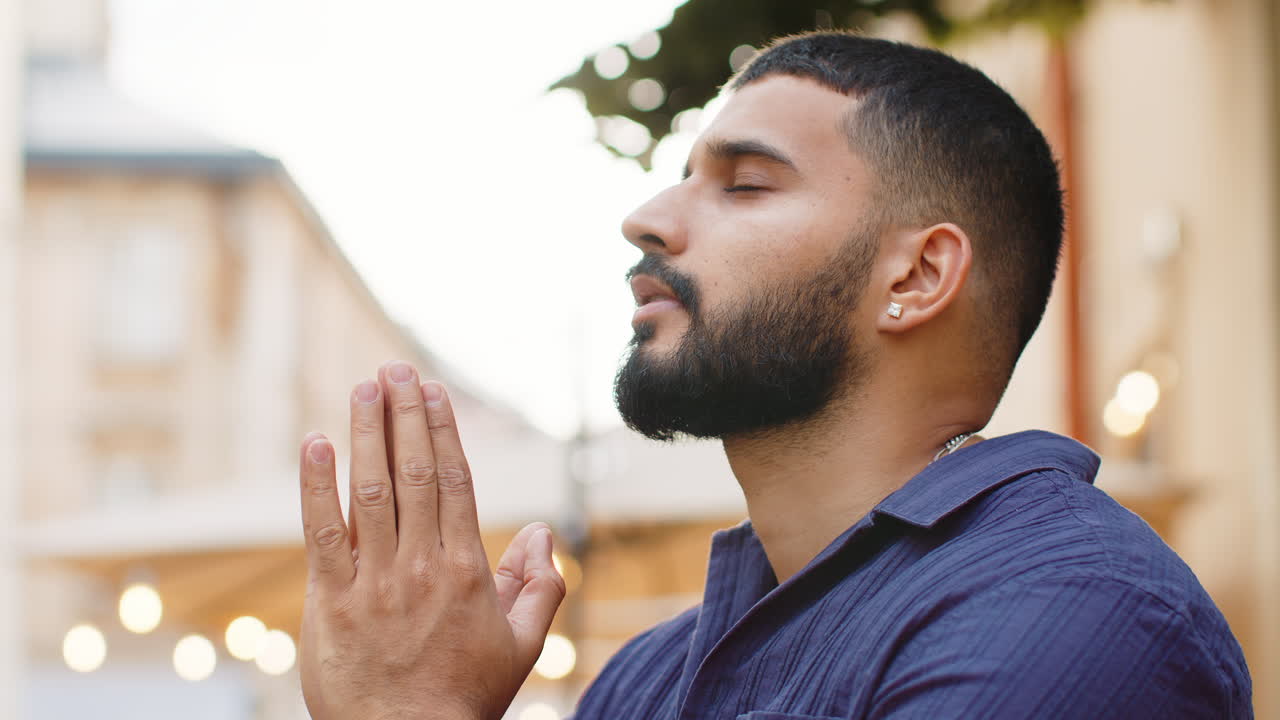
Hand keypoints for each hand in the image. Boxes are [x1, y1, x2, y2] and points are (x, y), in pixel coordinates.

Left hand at [297, 362, 565, 719]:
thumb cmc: (465, 699)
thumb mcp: (521, 646)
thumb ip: (538, 585)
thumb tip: (539, 532)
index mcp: (465, 570)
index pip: (453, 481)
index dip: (442, 430)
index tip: (433, 391)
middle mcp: (419, 565)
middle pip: (412, 473)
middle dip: (403, 415)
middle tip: (394, 370)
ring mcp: (372, 582)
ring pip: (370, 493)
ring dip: (365, 435)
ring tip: (363, 388)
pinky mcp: (329, 602)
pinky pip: (322, 534)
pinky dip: (317, 487)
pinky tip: (316, 446)